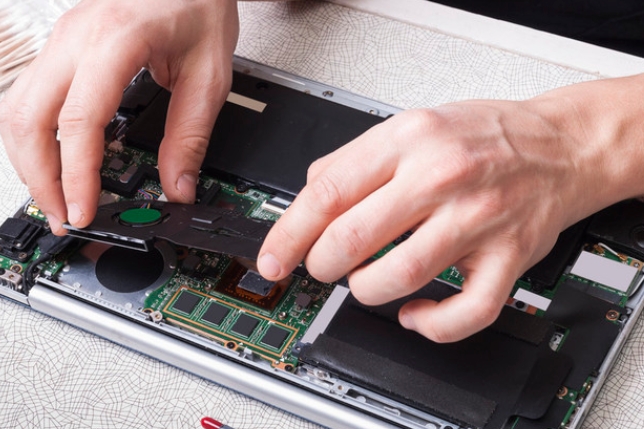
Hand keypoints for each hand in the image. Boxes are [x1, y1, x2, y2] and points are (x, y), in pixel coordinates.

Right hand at [0, 0, 238, 234]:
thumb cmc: (198, 3)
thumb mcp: (209, 74)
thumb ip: (191, 135)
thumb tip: (178, 186)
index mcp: (115, 40)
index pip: (78, 120)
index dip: (76, 175)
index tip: (83, 211)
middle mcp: (75, 37)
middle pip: (27, 119)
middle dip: (39, 178)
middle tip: (64, 215)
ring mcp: (60, 40)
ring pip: (16, 109)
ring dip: (28, 160)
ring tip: (56, 196)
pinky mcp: (60, 47)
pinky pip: (27, 97)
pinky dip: (33, 137)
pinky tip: (53, 159)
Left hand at [257, 97, 611, 341]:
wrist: (562, 145)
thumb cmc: (484, 136)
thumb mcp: (411, 123)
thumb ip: (354, 159)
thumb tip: (308, 198)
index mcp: (408, 140)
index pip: (327, 192)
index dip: (288, 234)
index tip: (272, 258)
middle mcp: (441, 177)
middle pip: (351, 239)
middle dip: (321, 265)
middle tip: (320, 267)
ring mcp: (477, 220)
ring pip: (397, 277)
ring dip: (364, 291)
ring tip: (364, 283)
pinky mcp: (509, 257)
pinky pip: (465, 312)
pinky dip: (430, 324)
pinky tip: (414, 312)